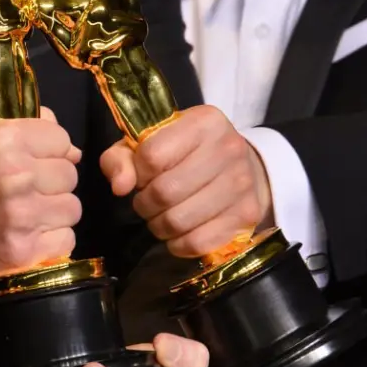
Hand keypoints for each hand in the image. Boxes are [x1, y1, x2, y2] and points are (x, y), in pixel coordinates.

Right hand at [0, 106, 81, 286]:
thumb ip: (16, 120)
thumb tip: (63, 136)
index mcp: (3, 140)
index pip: (62, 139)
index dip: (50, 150)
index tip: (35, 161)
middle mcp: (16, 175)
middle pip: (70, 174)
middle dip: (52, 182)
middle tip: (27, 190)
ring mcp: (22, 216)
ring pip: (72, 207)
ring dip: (54, 212)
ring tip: (27, 214)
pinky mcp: (25, 251)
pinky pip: (66, 239)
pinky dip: (51, 241)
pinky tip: (28, 236)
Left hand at [100, 106, 271, 256]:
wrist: (241, 167)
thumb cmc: (186, 154)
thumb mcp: (149, 144)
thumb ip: (121, 158)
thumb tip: (120, 187)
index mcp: (203, 122)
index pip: (152, 155)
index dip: (137, 173)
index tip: (141, 177)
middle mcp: (228, 148)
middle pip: (165, 191)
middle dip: (145, 204)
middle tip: (147, 203)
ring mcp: (241, 183)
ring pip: (179, 220)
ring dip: (159, 226)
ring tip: (161, 217)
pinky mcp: (247, 214)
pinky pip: (198, 242)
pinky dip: (179, 245)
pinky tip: (179, 233)